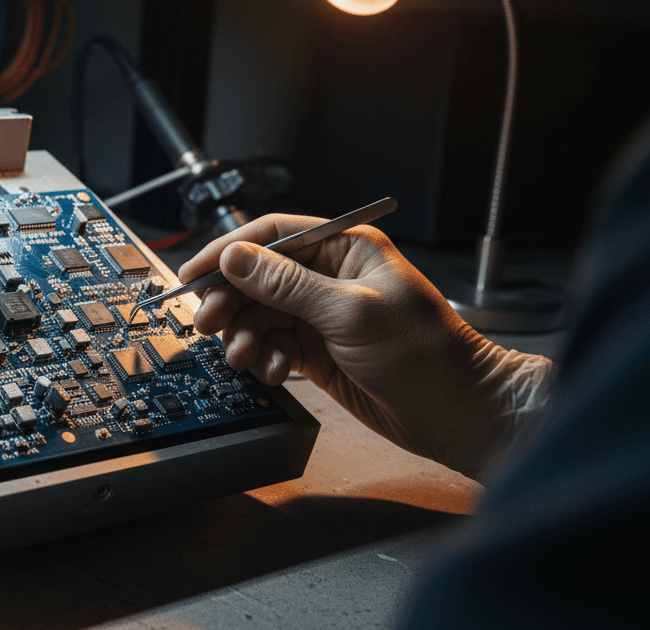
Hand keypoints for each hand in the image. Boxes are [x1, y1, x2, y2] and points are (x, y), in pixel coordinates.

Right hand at [179, 214, 552, 478]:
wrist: (458, 414)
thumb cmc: (428, 356)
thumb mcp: (352, 313)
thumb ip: (288, 286)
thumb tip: (236, 258)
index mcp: (345, 249)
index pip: (271, 236)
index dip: (227, 252)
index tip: (193, 273)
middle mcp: (329, 277)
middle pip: (256, 277)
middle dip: (228, 299)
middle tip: (208, 322)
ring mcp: (321, 315)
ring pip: (258, 314)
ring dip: (242, 334)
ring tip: (242, 354)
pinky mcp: (316, 351)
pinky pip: (271, 345)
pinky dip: (261, 357)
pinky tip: (268, 369)